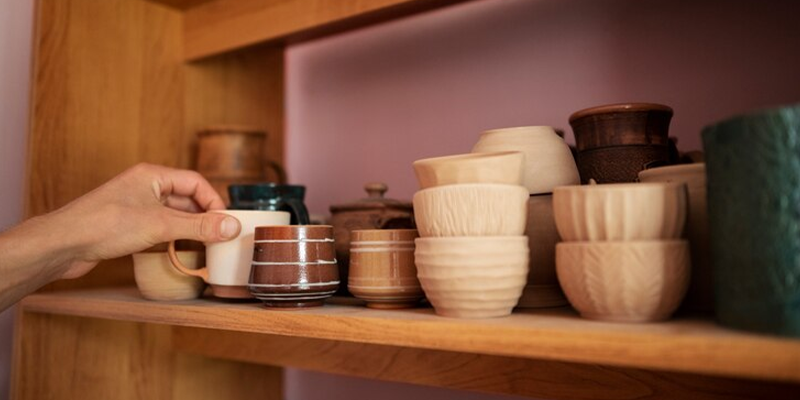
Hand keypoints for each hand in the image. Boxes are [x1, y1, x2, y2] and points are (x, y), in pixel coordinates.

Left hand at [42, 163, 240, 278]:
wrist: (63, 244)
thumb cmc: (105, 225)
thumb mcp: (161, 225)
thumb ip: (199, 226)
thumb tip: (232, 227)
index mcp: (152, 175)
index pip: (195, 182)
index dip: (213, 201)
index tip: (225, 223)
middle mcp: (144, 187)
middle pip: (185, 198)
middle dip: (203, 217)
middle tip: (218, 236)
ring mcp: (134, 206)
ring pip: (172, 215)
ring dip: (188, 229)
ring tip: (203, 246)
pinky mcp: (125, 225)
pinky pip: (158, 227)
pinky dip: (171, 237)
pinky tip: (177, 251)